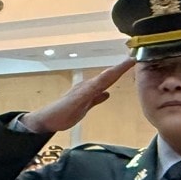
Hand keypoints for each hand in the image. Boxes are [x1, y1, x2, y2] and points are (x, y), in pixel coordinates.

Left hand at [20, 59, 134, 133]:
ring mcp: (85, 94)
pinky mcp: (83, 103)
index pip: (108, 75)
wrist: (46, 120)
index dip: (120, 68)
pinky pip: (97, 94)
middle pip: (107, 76)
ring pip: (103, 83)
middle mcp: (88, 87)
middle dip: (120, 68)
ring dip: (114, 77)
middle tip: (134, 60)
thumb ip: (91, 96)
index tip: (134, 58)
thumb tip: (107, 87)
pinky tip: (108, 93)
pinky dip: (104, 90)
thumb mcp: (76, 104)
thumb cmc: (59, 113)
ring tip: (125, 71)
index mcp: (88, 87)